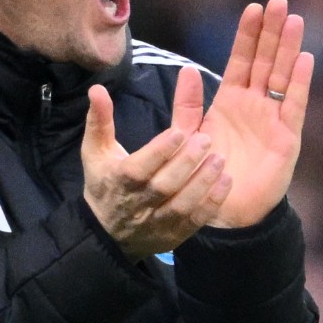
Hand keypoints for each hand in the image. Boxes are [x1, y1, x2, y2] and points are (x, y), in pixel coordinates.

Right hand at [81, 82, 230, 259]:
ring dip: (202, 182)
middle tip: (207, 140)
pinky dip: (211, 204)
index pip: (140, 167)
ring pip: (182, 204)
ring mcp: (157, 221)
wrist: (107, 233)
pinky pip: (194, 220)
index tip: (180, 132)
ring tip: (220, 160)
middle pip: (164, 185)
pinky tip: (225, 183)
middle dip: (186, 162)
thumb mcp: (96, 152)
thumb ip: (99, 120)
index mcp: (119, 180)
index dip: (160, 151)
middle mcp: (139, 203)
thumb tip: (97, 88)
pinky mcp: (173, 233)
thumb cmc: (104, 183)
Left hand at [197, 0, 312, 227]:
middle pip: (265, 60)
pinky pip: (293, 106)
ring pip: (281, 76)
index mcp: (231, 101)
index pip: (242, 60)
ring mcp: (273, 120)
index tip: (253, 8)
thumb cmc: (205, 174)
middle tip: (278, 2)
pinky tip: (304, 60)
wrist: (223, 212)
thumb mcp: (187, 134)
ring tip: (293, 20)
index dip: (248, 34)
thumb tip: (187, 69)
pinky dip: (299, 83)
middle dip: (271, 32)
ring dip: (287, 49)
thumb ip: (187, 104)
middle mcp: (255, 106)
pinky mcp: (286, 139)